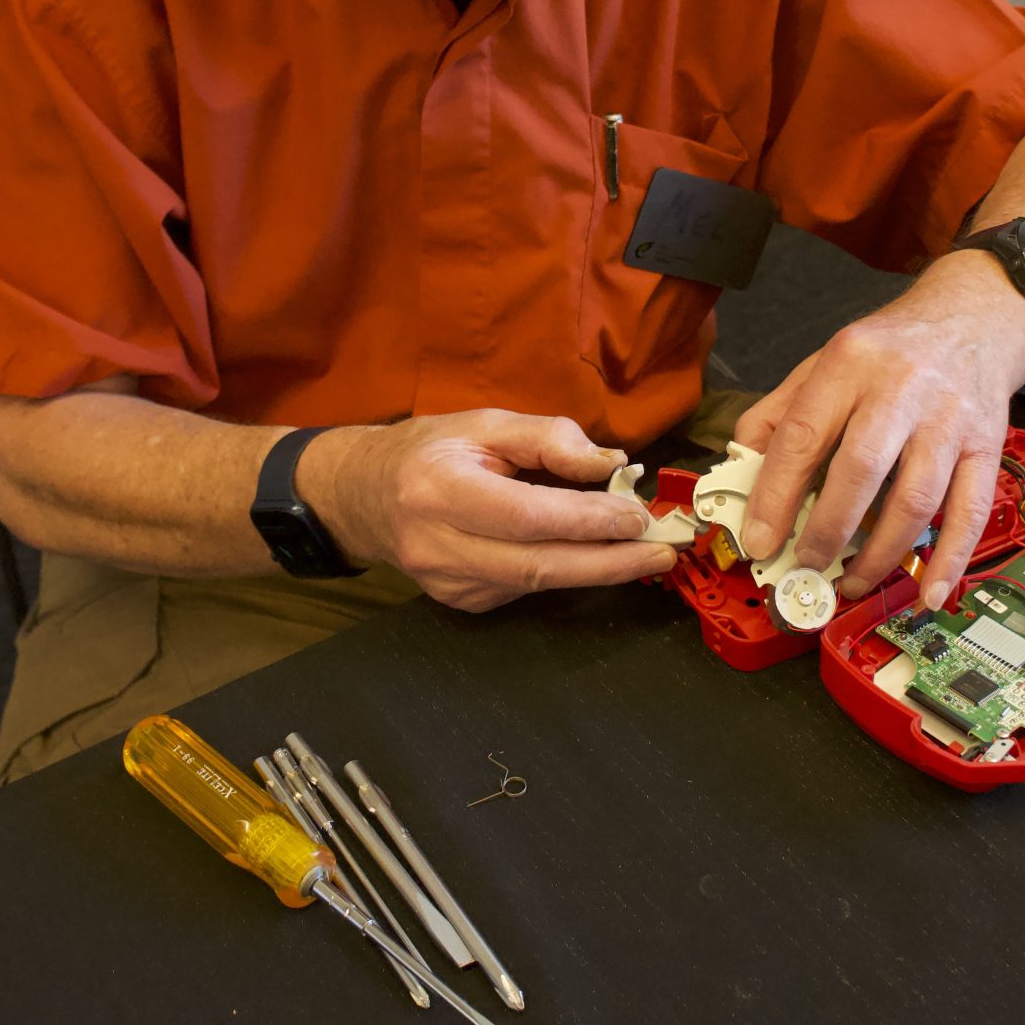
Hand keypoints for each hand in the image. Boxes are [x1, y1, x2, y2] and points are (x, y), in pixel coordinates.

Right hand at [302, 410, 671, 611]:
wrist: (363, 497)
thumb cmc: (428, 450)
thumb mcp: (484, 422)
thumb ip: (548, 438)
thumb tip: (610, 463)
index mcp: (440, 490)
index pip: (526, 515)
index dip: (586, 520)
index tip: (636, 514)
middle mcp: (439, 545)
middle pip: (538, 565)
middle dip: (608, 562)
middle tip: (661, 552)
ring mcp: (447, 583)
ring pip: (535, 585)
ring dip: (595, 570)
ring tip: (643, 553)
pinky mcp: (460, 602)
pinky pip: (522, 590)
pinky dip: (561, 572)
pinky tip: (587, 555)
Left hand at [732, 253, 1024, 612]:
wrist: (975, 317)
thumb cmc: (890, 350)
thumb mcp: (825, 360)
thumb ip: (779, 413)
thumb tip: (741, 472)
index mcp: (849, 364)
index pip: (804, 434)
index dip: (776, 494)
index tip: (759, 540)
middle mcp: (902, 388)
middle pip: (861, 469)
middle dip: (826, 530)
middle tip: (805, 567)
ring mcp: (950, 419)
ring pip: (915, 499)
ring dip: (880, 554)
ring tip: (852, 583)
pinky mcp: (988, 444)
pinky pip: (970, 512)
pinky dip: (951, 560)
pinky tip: (929, 595)